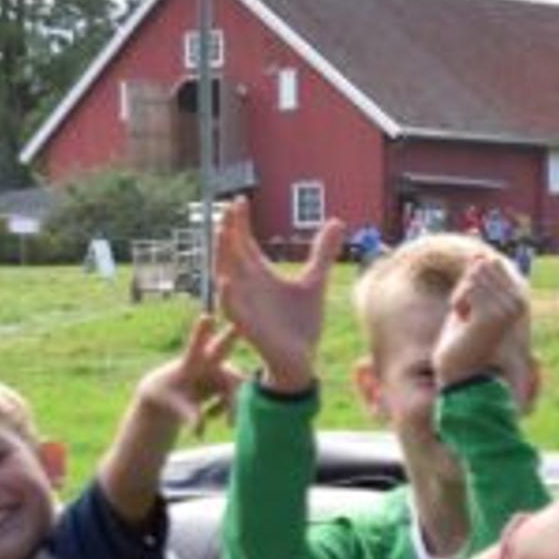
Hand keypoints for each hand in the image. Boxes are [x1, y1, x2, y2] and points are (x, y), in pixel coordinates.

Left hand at [133, 315, 240, 436]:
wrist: (171, 394)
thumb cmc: (167, 395)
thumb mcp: (173, 405)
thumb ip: (188, 414)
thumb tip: (200, 429)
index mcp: (191, 362)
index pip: (196, 346)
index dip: (201, 333)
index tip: (205, 317)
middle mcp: (208, 360)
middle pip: (223, 347)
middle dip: (231, 335)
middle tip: (238, 323)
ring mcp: (220, 369)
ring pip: (236, 386)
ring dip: (233, 406)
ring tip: (229, 424)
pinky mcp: (227, 380)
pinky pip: (236, 397)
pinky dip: (227, 410)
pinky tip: (211, 415)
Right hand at [215, 213, 341, 392]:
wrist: (301, 358)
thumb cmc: (301, 321)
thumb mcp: (314, 280)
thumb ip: (321, 252)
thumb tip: (336, 221)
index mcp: (259, 274)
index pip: (243, 242)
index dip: (240, 222)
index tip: (239, 199)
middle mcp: (246, 286)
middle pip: (231, 252)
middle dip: (228, 231)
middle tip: (227, 208)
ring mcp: (244, 304)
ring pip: (225, 275)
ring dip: (222, 255)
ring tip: (222, 232)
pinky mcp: (246, 325)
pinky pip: (232, 309)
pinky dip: (228, 295)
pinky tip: (226, 280)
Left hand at [429, 251, 528, 390]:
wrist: (460, 371)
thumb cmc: (463, 337)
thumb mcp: (471, 300)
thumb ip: (478, 277)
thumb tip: (478, 253)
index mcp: (518, 298)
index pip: (490, 263)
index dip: (472, 282)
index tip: (474, 308)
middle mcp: (518, 302)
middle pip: (481, 267)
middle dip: (466, 288)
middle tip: (468, 316)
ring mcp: (507, 309)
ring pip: (473, 277)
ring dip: (462, 297)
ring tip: (467, 321)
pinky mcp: (493, 316)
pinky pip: (468, 289)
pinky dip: (458, 303)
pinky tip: (464, 322)